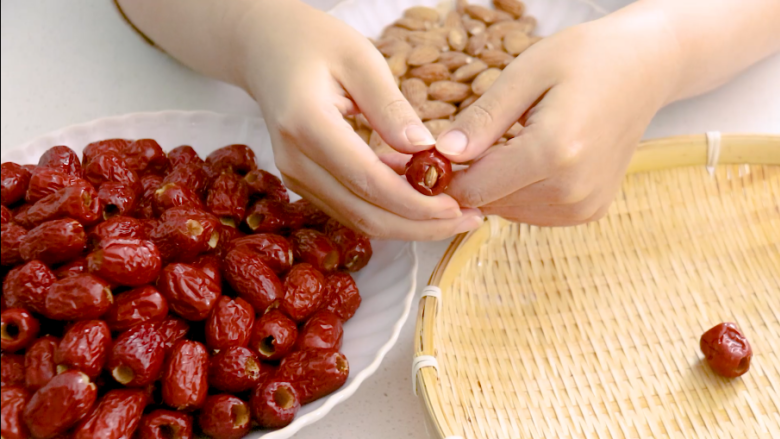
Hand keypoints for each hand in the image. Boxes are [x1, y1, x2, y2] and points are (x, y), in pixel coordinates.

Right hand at [239, 0, 482, 239]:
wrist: (266, 48)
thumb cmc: (314, 43)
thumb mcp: (360, 58)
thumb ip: (391, 107)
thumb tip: (426, 150)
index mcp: (306, 125)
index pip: (368, 181)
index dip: (415, 203)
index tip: (458, 205)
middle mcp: (294, 160)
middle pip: (365, 215)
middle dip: (420, 225)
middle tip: (468, 218)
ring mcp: (296, 176)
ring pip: (359, 220)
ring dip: (408, 223)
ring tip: (455, 210)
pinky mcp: (304, 182)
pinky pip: (351, 208)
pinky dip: (389, 209)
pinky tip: (421, 195)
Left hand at [435, 11, 679, 225]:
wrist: (646, 67)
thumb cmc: (587, 58)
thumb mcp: (526, 72)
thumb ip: (482, 118)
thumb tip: (442, 154)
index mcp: (555, 152)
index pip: (475, 188)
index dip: (444, 175)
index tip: (428, 154)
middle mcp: (573, 189)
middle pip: (489, 203)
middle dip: (467, 178)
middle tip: (465, 141)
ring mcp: (584, 206)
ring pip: (507, 210)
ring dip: (493, 184)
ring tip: (503, 142)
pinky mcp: (589, 211)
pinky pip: (531, 212)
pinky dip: (517, 190)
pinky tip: (526, 157)